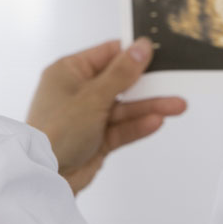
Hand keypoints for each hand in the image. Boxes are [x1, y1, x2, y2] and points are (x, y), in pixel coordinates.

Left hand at [27, 38, 185, 193]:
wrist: (45, 177)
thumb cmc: (56, 130)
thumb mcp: (93, 96)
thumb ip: (121, 73)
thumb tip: (141, 47)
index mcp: (69, 71)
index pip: (107, 54)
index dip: (132, 53)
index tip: (159, 51)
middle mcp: (78, 91)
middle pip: (120, 82)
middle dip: (148, 84)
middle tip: (174, 80)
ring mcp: (88, 116)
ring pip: (125, 107)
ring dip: (150, 107)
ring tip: (177, 106)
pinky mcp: (97, 139)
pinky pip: (122, 128)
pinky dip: (138, 125)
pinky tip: (157, 121)